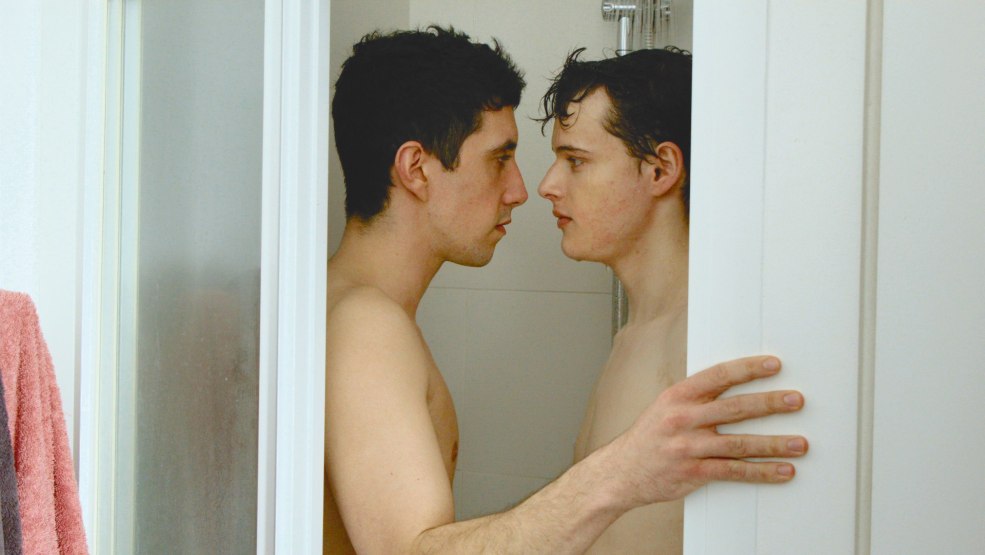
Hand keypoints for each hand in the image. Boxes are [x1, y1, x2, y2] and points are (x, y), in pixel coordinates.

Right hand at [609, 356, 806, 507]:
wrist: (621, 472)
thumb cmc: (649, 437)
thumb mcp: (665, 407)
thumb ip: (697, 398)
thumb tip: (736, 386)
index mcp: (678, 396)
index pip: (718, 376)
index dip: (748, 369)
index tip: (773, 365)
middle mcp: (683, 419)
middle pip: (735, 408)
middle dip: (770, 404)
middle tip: (796, 401)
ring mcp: (689, 447)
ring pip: (739, 443)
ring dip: (774, 444)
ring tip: (799, 443)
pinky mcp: (693, 473)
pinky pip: (734, 471)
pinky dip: (761, 472)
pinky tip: (781, 470)